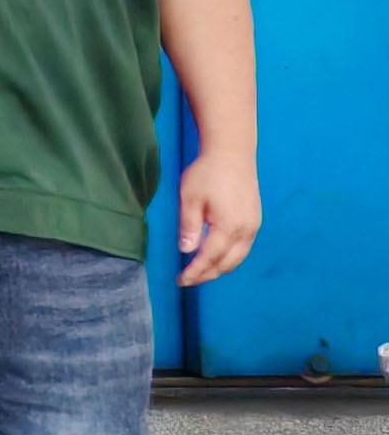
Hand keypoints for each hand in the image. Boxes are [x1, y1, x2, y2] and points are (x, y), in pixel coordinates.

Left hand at [175, 152, 262, 284]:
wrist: (232, 154)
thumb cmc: (207, 173)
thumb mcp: (190, 199)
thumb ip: (189, 226)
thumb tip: (186, 251)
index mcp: (229, 227)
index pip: (210, 258)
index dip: (195, 272)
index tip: (180, 281)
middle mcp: (246, 230)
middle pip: (227, 263)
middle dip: (207, 274)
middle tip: (188, 279)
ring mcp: (254, 226)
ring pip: (238, 257)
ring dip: (220, 267)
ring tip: (200, 271)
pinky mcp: (256, 220)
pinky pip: (244, 247)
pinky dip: (229, 257)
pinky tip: (216, 256)